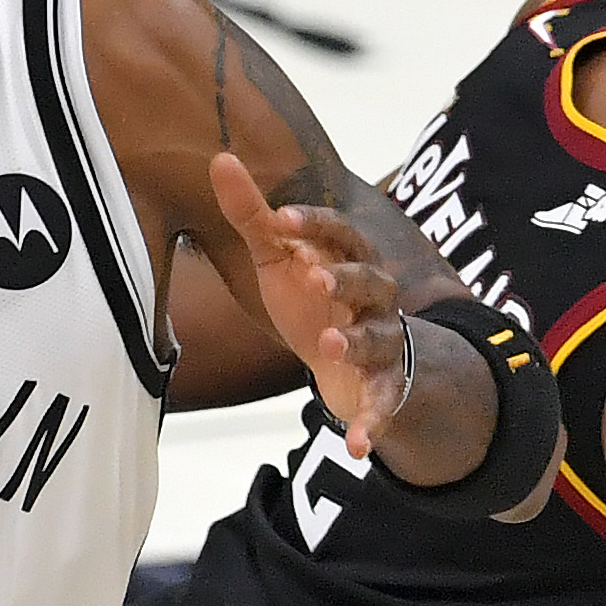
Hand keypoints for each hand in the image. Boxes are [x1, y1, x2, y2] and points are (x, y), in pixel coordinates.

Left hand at [208, 152, 424, 460]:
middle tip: (314, 278)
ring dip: (356, 342)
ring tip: (328, 345)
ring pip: (379, 339)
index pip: (337, 234)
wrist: (347, 360)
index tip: (281, 218)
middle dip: (344, 279)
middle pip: (369, 281)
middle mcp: (373, 298)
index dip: (313, 224)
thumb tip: (220, 158)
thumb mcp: (278, 259)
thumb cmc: (311, 299)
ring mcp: (381, 342)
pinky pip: (385, 404)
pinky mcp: (384, 387)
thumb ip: (253, 215)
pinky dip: (375, 424)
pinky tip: (360, 447)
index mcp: (347, 260)